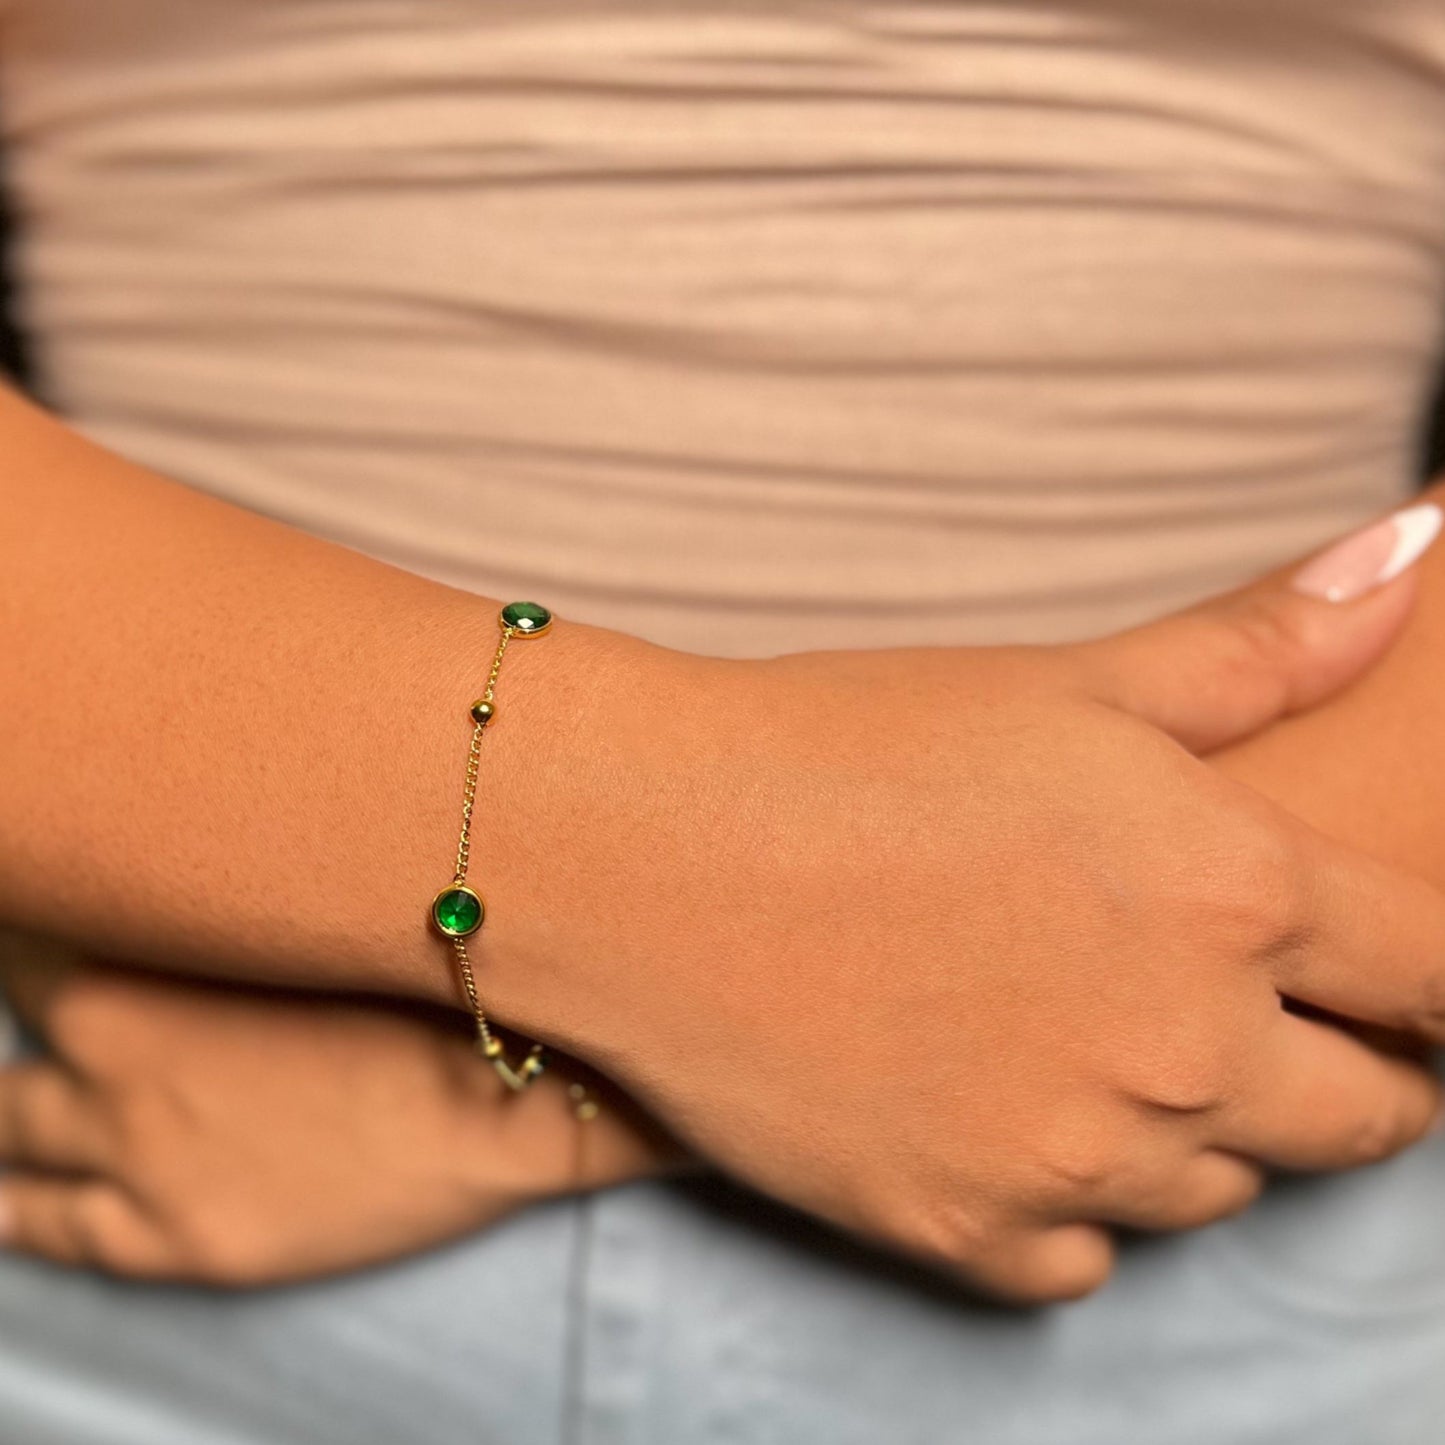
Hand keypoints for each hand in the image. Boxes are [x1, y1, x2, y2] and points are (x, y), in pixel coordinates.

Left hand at [0, 934, 679, 1284]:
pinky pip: (45, 1228)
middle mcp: (111, 1060)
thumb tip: (179, 873)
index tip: (55, 882)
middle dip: (30, 986)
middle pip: (21, 1011)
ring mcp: (133, 1159)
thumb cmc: (420, 989)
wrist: (496, 1100)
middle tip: (53, 976)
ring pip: (9, 1125)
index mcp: (140, 966)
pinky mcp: (170, 1243)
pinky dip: (12, 1204)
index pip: (34, 926)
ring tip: (11, 1090)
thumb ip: (220, 899)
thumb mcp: (312, 913)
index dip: (44, 903)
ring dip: (9, 1101)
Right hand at [471, 505, 1444, 1304]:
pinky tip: (1005, 1112)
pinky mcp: (962, 1234)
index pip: (1442, 973)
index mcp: (1233, 895)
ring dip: (1199, 1126)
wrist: (644, 852)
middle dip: (1341, 1064)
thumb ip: (1259, 646)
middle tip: (1233, 1002)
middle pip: (1367, 1114)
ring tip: (1097, 1038)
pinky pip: (1086, 1259)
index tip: (1390, 969)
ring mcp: (1072, 1163)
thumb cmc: (849, 744)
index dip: (1433, 973)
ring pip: (1224, 1187)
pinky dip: (1073, 1202)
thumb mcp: (1066, 682)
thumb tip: (1415, 559)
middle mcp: (1183, 1051)